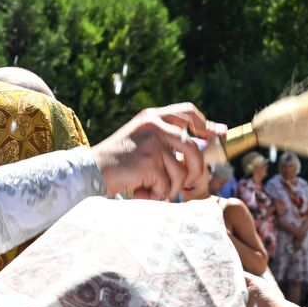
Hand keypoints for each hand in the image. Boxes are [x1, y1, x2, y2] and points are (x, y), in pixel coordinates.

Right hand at [90, 104, 225, 200]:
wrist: (89, 172)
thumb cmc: (116, 162)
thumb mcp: (141, 140)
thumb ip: (164, 139)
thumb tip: (200, 146)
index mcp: (152, 116)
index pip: (187, 112)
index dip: (206, 124)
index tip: (219, 133)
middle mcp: (154, 124)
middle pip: (193, 148)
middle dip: (196, 171)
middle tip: (190, 184)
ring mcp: (152, 142)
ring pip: (182, 172)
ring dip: (170, 188)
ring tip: (152, 190)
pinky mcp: (149, 162)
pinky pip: (168, 185)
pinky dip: (157, 195)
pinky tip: (142, 193)